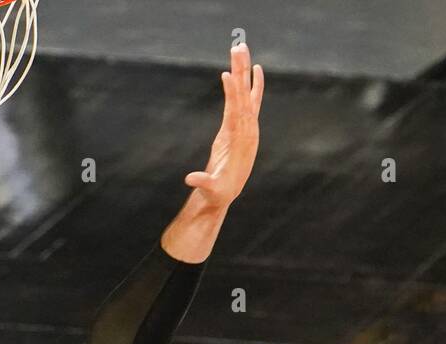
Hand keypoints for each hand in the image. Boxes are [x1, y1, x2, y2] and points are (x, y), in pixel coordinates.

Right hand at [184, 43, 263, 210]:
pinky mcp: (241, 127)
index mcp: (239, 142)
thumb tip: (191, 179)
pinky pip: (249, 101)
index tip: (229, 75)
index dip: (233, 95)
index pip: (236, 113)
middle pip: (244, 97)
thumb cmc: (217, 191)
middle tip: (238, 47)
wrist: (225, 194)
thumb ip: (203, 182)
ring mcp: (246, 127)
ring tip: (241, 48)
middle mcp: (247, 131)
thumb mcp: (210, 189)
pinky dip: (252, 85)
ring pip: (247, 94)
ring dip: (244, 71)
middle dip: (241, 72)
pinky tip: (255, 68)